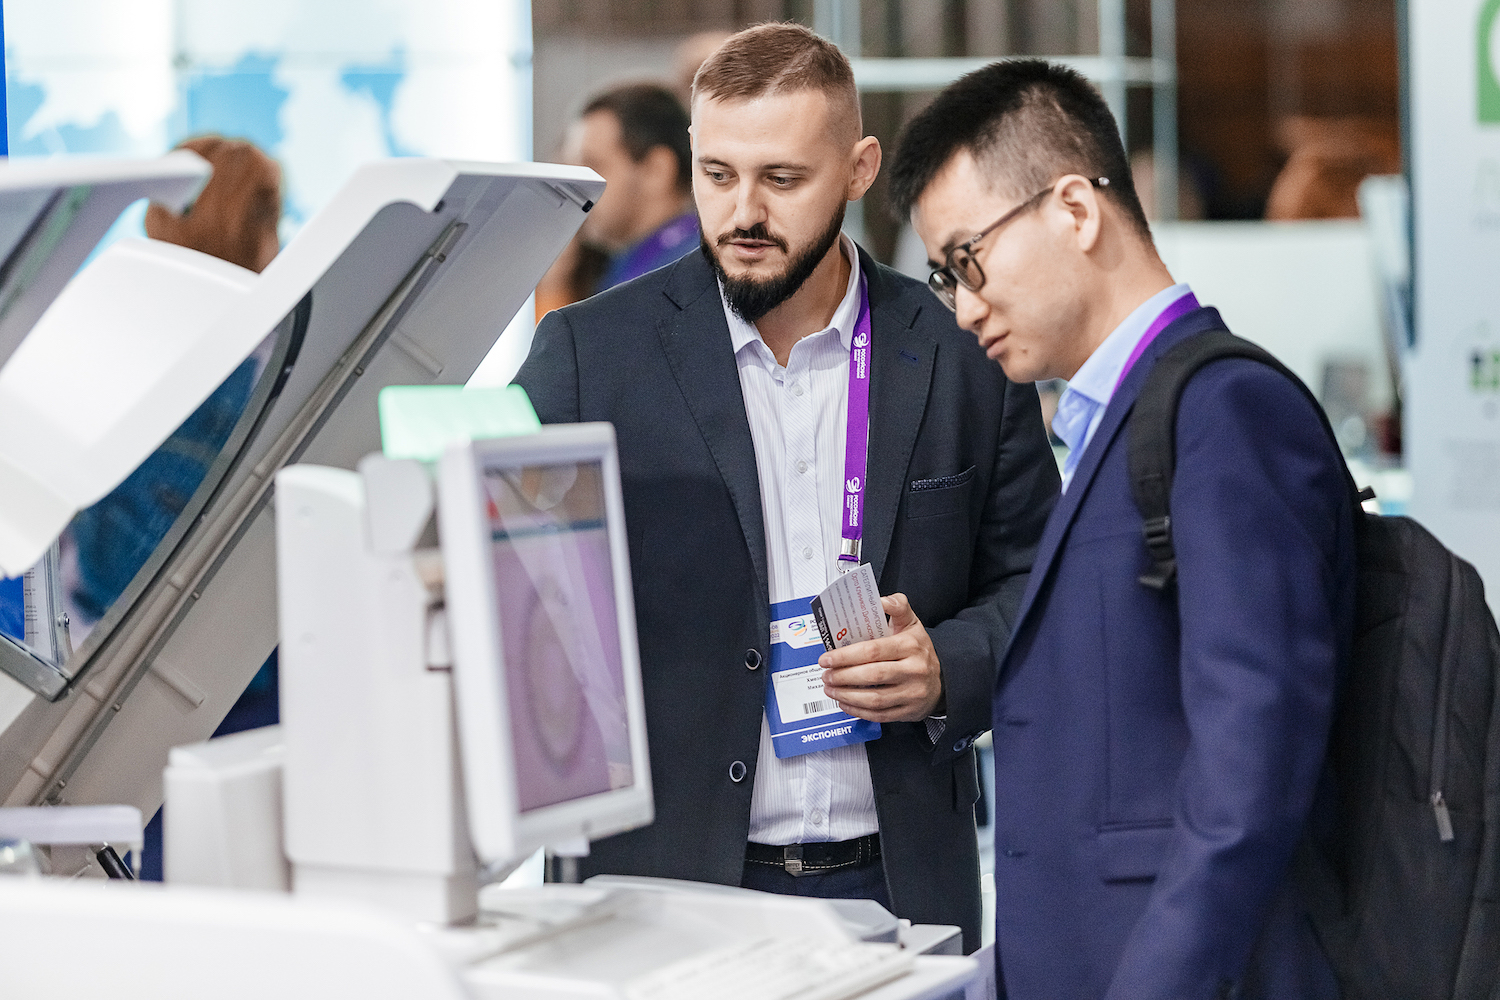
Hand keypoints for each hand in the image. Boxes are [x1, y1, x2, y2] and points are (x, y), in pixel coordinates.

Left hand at [818, 593, 942, 721]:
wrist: (944, 680)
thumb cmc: (919, 649)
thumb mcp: (912, 624)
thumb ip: (897, 606)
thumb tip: (880, 599)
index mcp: (910, 645)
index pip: (873, 650)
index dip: (846, 655)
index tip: (827, 657)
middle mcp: (913, 670)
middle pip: (872, 675)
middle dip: (842, 676)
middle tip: (825, 674)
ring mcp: (912, 693)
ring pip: (874, 698)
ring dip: (846, 695)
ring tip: (830, 688)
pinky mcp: (909, 711)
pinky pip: (879, 715)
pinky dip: (858, 711)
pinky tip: (844, 702)